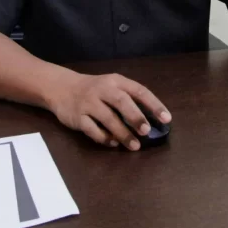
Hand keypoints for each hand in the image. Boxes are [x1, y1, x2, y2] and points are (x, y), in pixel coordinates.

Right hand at [47, 73, 170, 150]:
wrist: (61, 87)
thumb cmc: (94, 90)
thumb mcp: (112, 86)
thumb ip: (129, 100)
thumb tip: (151, 122)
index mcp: (116, 81)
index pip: (139, 90)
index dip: (154, 104)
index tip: (166, 119)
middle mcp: (103, 89)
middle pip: (122, 102)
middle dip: (136, 117)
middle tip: (147, 131)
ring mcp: (88, 103)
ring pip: (108, 118)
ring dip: (122, 133)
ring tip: (135, 146)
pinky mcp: (77, 116)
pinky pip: (92, 129)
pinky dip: (104, 138)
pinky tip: (113, 143)